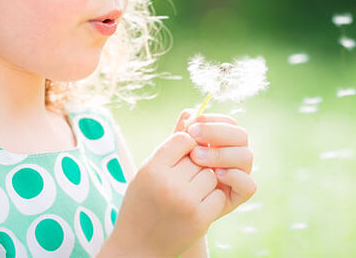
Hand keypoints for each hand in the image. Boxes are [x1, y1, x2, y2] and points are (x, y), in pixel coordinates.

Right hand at [106, 117, 225, 256]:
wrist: (137, 247)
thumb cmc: (141, 203)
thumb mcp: (147, 171)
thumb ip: (170, 144)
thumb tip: (191, 111)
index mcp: (152, 168)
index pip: (183, 139)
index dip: (185, 146)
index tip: (180, 156)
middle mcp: (168, 183)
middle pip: (199, 156)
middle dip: (196, 165)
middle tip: (183, 179)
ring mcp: (186, 201)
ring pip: (211, 175)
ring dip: (205, 182)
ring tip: (188, 193)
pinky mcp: (200, 218)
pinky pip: (218, 194)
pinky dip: (211, 198)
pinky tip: (196, 206)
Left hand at [176, 109, 256, 218]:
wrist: (171, 206)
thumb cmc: (174, 173)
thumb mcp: (175, 151)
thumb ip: (181, 132)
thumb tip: (189, 114)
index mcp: (224, 139)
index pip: (228, 122)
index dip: (211, 121)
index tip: (191, 125)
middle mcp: (236, 153)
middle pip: (240, 135)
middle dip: (216, 133)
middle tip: (193, 136)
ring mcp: (240, 173)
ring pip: (245, 156)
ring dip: (221, 153)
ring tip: (197, 157)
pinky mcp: (240, 194)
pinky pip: (248, 184)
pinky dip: (234, 176)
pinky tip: (215, 174)